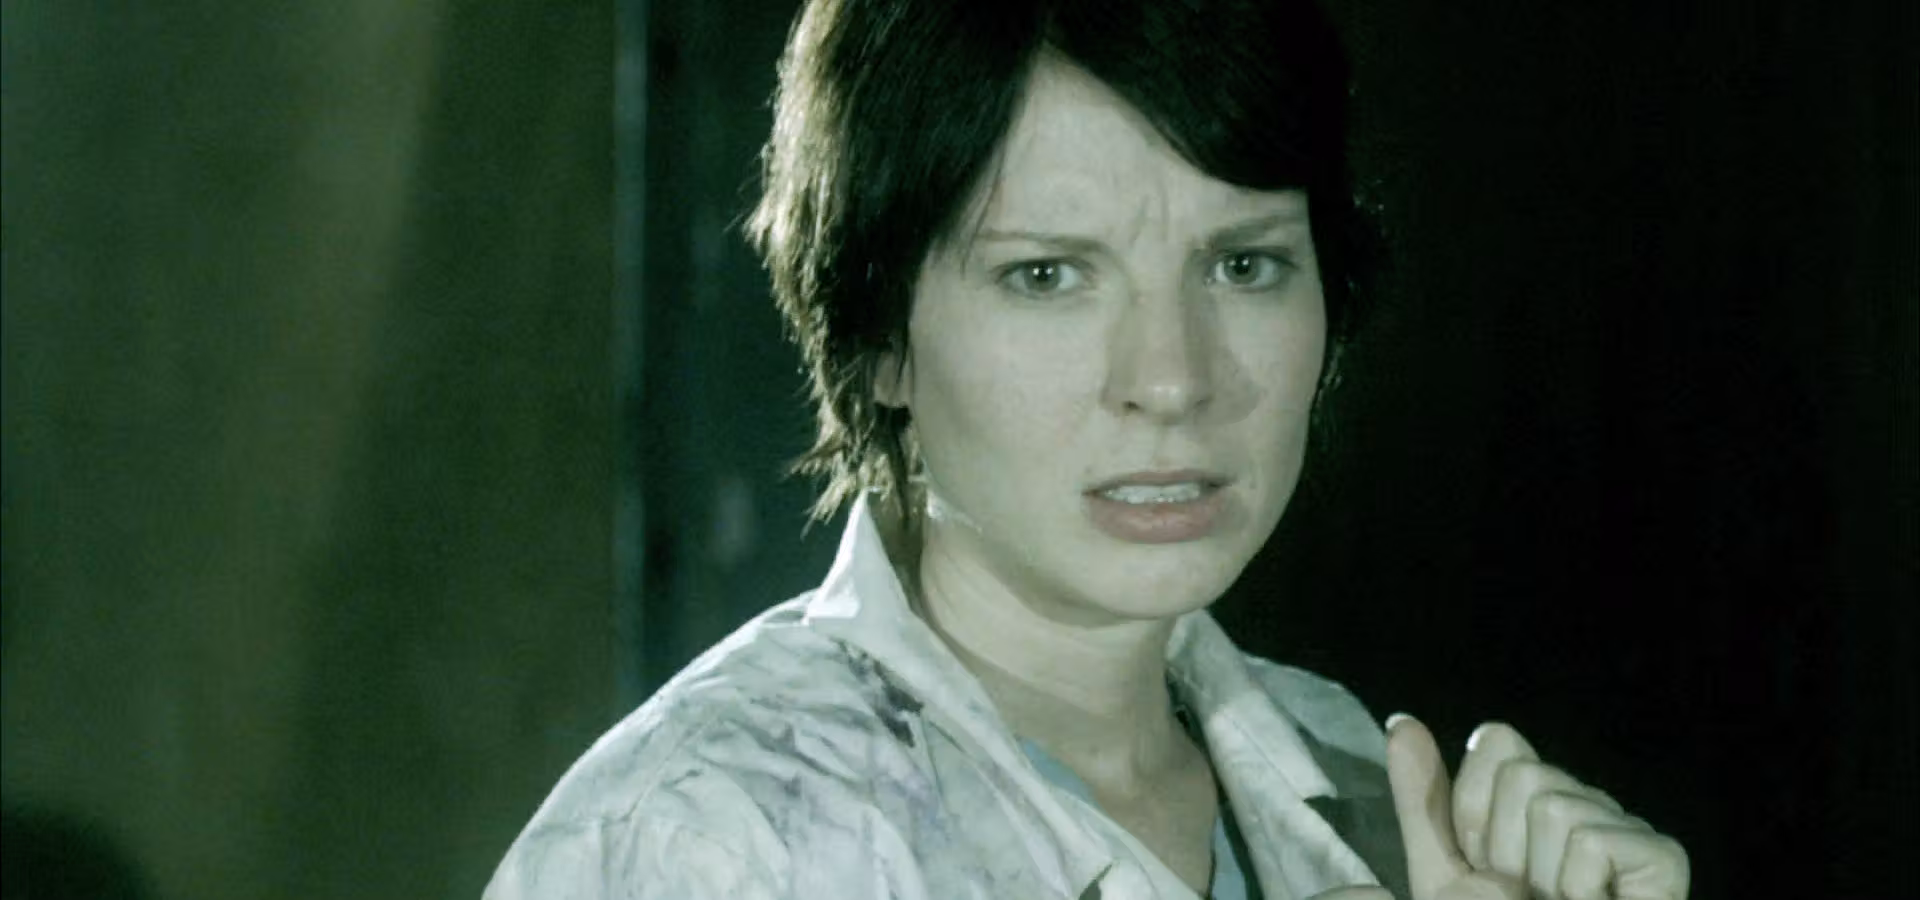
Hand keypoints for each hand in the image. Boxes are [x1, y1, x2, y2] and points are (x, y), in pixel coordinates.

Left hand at [1378, 715, 1687, 899]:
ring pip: (1553, 806)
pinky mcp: (1662, 856)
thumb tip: (1401, 722)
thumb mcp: (1443, 875)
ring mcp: (1625, 827)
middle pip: (1523, 772)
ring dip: (1540, 875)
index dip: (1473, 811)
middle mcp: (1583, 803)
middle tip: (1526, 896)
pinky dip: (1577, 889)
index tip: (1483, 866)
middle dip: (1504, 848)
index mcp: (1532, 802)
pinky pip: (1591, 842)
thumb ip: (1423, 801)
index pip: (1497, 741)